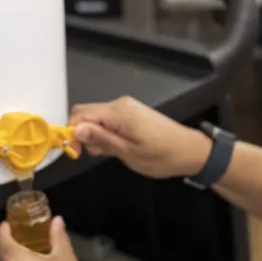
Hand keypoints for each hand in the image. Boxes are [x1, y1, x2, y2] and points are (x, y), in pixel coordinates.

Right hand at [69, 97, 210, 179]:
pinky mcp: (132, 113)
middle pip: (86, 113)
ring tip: (109, 153)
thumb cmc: (161, 156)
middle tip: (93, 154)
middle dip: (82, 133)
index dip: (71, 132)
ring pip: (97, 118)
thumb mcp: (128, 152)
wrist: (189, 151)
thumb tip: (75, 130)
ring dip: (95, 135)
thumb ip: (101, 139)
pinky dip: (105, 133)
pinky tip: (116, 147)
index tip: (76, 153)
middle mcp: (120, 104)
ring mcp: (127, 107)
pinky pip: (109, 120)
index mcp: (118, 112)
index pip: (80, 114)